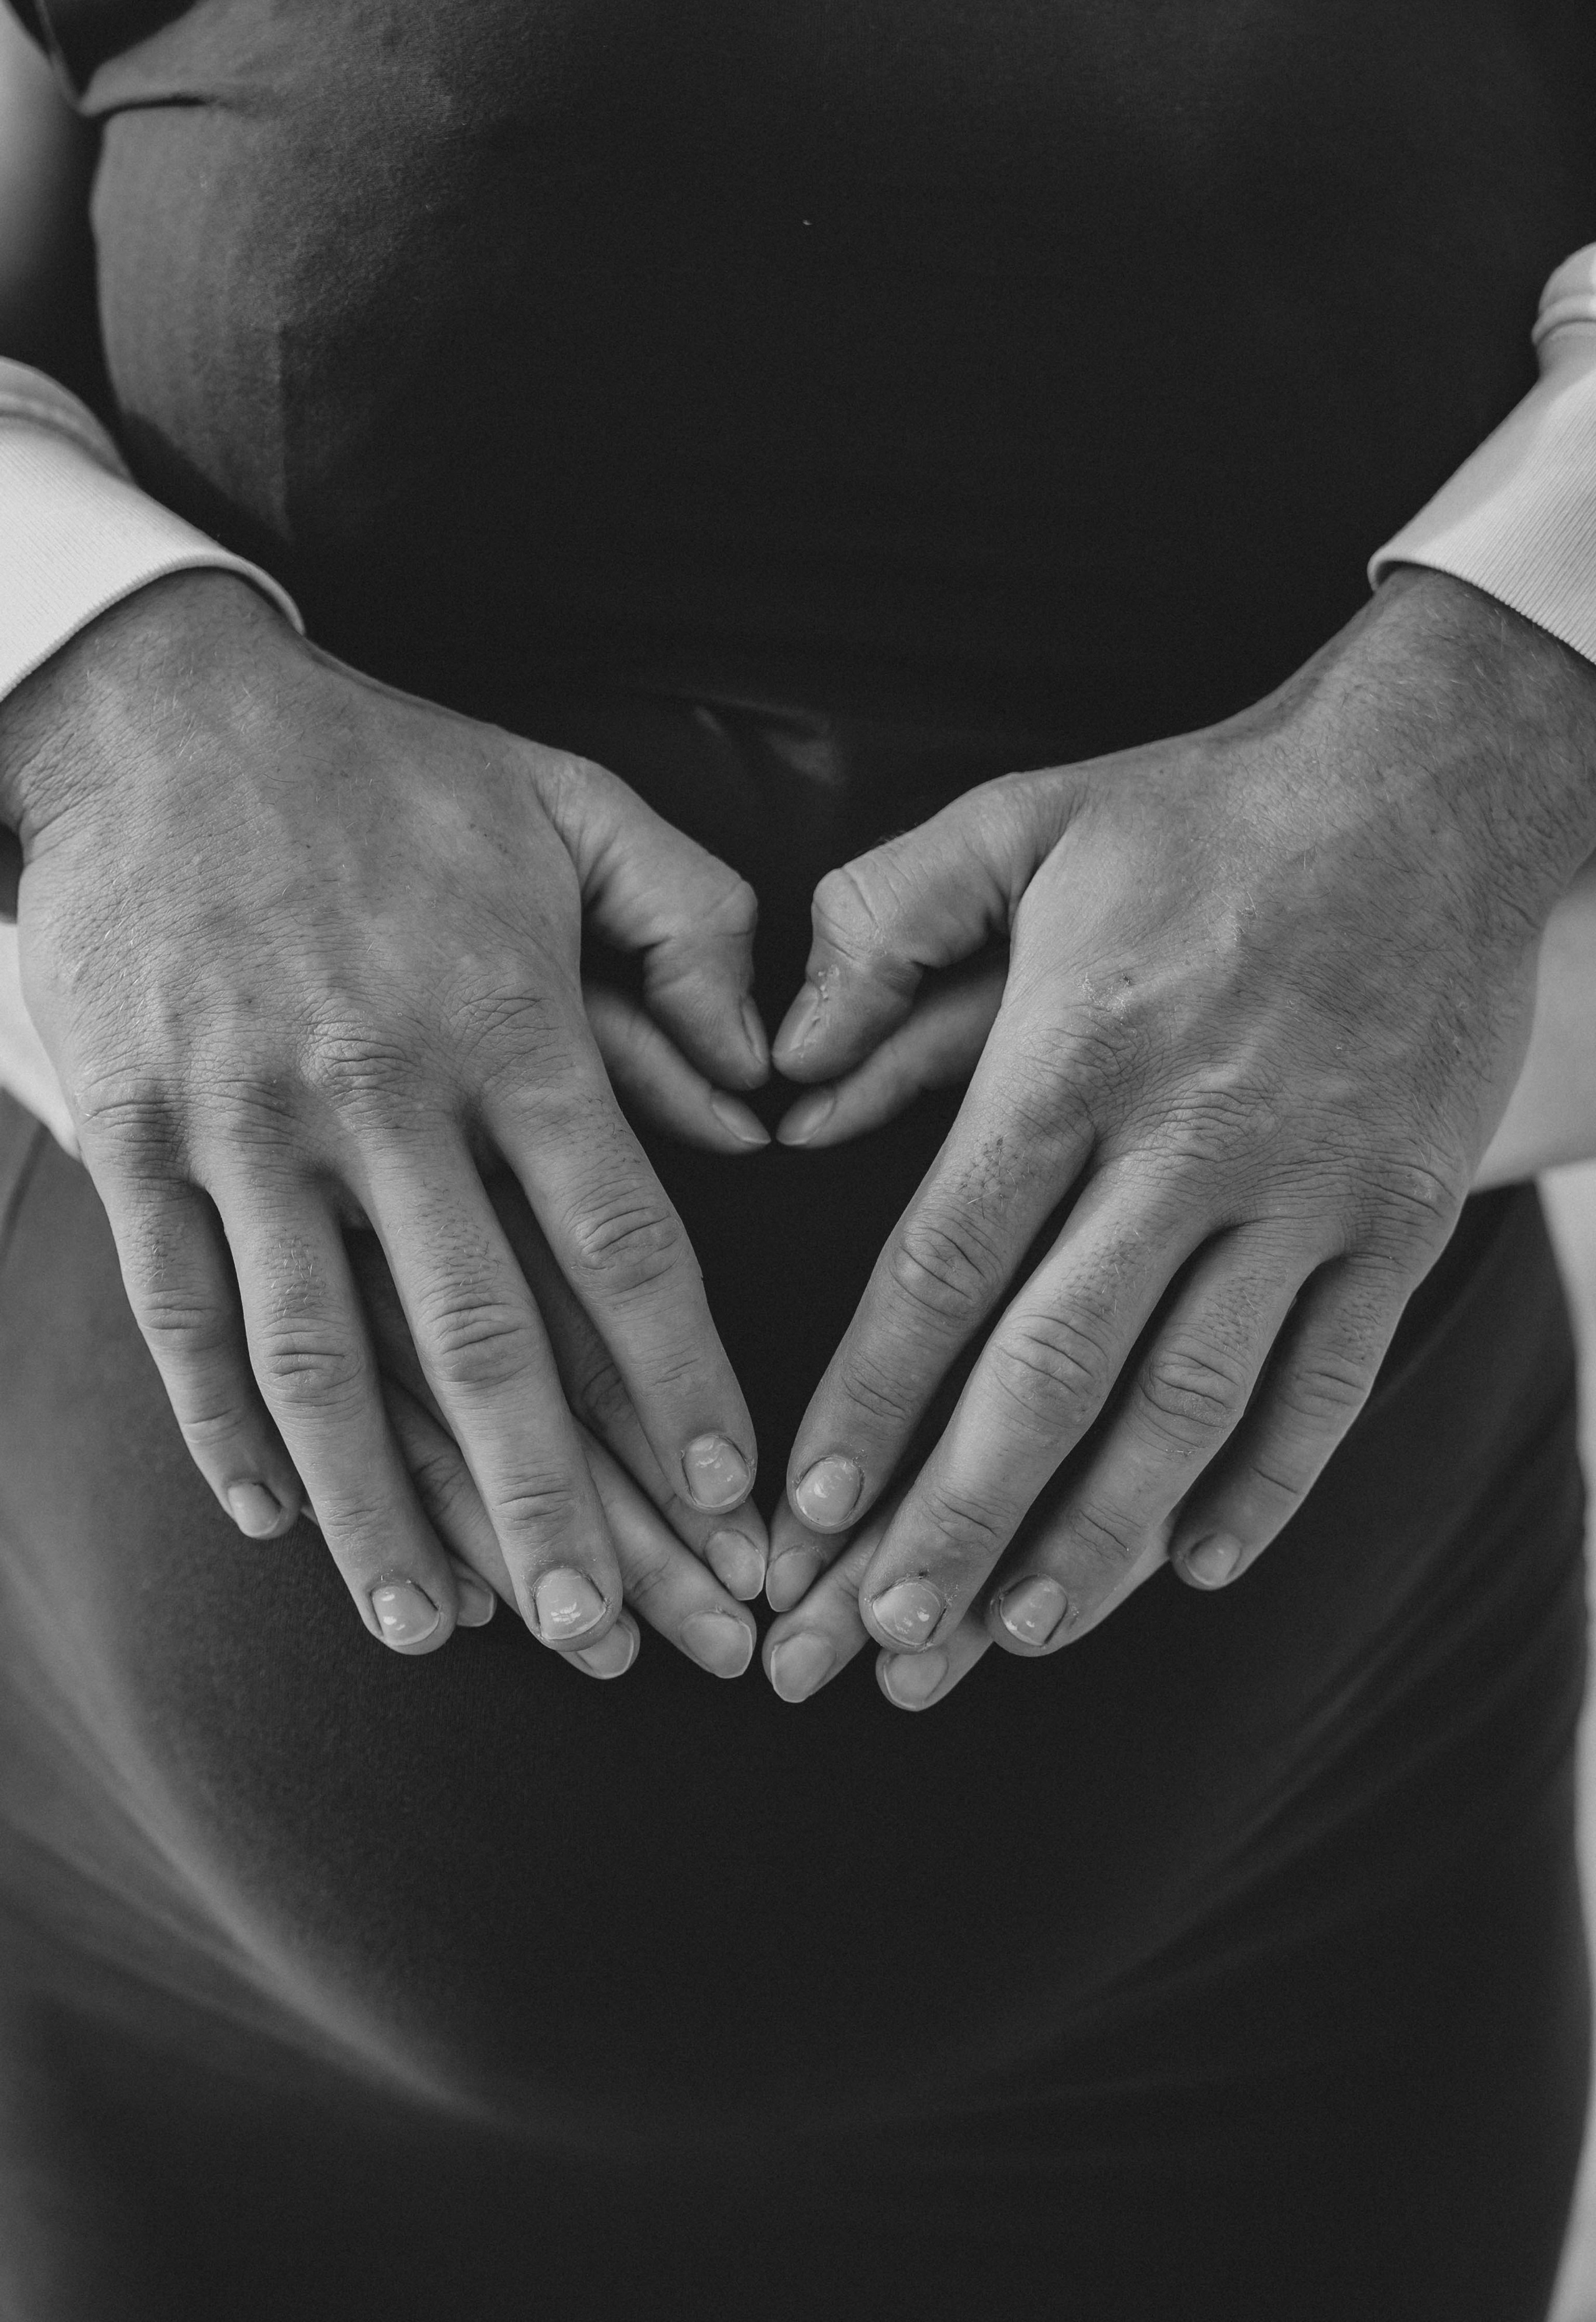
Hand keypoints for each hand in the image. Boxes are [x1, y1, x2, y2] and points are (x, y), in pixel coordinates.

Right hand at [0, 570, 768, 1659]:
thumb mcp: (570, 805)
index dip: (681, 1382)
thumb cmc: (386, 769)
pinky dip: (222, 1424)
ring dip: (383, 1509)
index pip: (619, 1242)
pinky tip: (271, 1522)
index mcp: (508, 1027)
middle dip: (557, 1503)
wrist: (157, 712)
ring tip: (441, 1632)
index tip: (736, 1499)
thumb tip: (770, 1090)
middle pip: (481, 1336)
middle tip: (619, 1639)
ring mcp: (247, 1126)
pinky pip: (181, 1308)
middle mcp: (383, 1096)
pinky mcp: (139, 1135)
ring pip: (321, 1356)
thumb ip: (693, 930)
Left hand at [761, 567, 1595, 1706]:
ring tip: (1012, 1635)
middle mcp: (1190, 1143)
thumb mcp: (1021, 823)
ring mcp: (1308, 1193)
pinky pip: (1333, 1381)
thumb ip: (882, 929)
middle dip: (957, 1518)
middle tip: (876, 1640)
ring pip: (1192, 1403)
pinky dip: (1269, 1484)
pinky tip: (1198, 1566)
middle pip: (1053, 1368)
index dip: (872, 1401)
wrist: (1435, 785)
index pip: (945, 1266)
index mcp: (1076, 1057)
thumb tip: (781, 1072)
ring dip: (1100, 1535)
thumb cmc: (1203, 812)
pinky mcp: (1399, 1218)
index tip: (805, 1516)